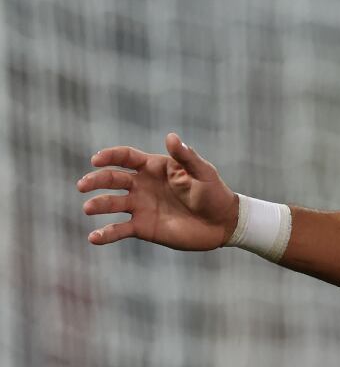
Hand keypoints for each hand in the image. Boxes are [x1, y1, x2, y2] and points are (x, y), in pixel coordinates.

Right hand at [78, 133, 238, 249]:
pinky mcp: (142, 227)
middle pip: (113, 179)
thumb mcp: (202, 172)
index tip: (96, 160)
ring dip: (98, 204)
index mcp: (155, 167)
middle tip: (83, 185)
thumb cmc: (213, 192)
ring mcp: (140, 206)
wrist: (221, 222)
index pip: (126, 157)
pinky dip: (105, 234)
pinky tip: (94, 237)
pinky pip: (119, 229)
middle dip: (96, 180)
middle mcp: (142, 185)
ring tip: (89, 208)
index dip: (110, 156)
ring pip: (112, 203)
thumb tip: (170, 136)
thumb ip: (185, 157)